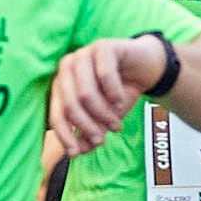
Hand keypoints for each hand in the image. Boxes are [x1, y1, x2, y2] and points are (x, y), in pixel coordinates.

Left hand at [46, 34, 163, 158]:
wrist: (144, 69)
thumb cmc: (118, 94)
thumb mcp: (103, 120)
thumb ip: (89, 135)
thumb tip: (77, 152)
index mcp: (61, 85)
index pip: (56, 113)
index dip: (64, 135)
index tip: (76, 153)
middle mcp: (67, 68)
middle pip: (70, 105)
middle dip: (88, 126)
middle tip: (104, 138)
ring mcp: (83, 54)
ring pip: (85, 94)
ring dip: (103, 114)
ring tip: (116, 124)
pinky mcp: (103, 47)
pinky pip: (104, 76)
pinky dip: (114, 94)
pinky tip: (121, 101)